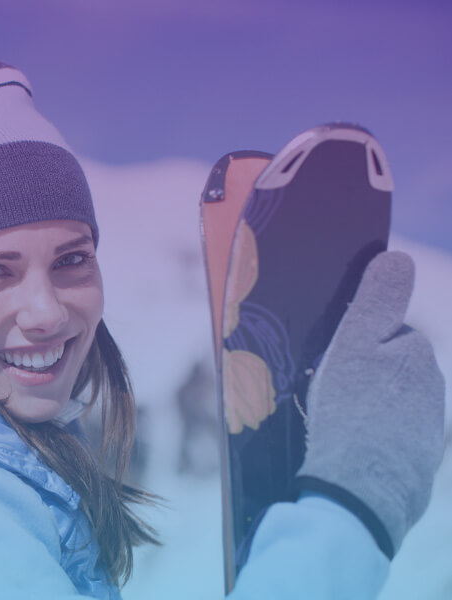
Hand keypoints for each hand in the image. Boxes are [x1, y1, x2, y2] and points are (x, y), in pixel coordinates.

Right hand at [296, 250, 445, 557]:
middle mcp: (432, 391)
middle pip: (390, 368)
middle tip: (328, 389)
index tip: (333, 357)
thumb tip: (398, 255)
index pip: (389, 333)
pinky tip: (347, 448)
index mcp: (416, 356)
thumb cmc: (353, 412)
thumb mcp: (354, 345)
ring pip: (391, 404)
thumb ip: (378, 300)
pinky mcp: (416, 464)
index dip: (358, 340)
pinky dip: (371, 439)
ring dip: (368, 407)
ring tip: (333, 423)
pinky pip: (390, 439)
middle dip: (365, 374)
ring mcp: (427, 431)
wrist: (360, 493)